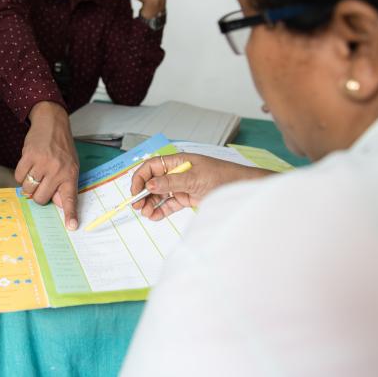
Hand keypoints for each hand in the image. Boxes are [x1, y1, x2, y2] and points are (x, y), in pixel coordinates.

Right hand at [14, 102, 79, 229]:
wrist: (52, 122)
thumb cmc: (61, 147)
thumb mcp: (70, 165)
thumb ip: (65, 185)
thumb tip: (59, 205)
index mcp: (70, 174)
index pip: (71, 198)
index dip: (70, 214)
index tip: (72, 227)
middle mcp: (58, 170)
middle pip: (41, 198)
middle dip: (37, 196)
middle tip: (40, 184)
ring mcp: (43, 163)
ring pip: (28, 189)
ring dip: (28, 184)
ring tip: (34, 172)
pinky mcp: (29, 156)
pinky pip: (18, 176)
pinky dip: (20, 174)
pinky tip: (28, 165)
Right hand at [130, 153, 271, 220]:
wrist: (242, 188)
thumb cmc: (222, 176)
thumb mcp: (194, 178)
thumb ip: (171, 182)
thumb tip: (150, 185)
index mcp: (177, 161)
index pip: (152, 166)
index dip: (141, 177)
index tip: (135, 191)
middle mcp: (177, 172)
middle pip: (153, 181)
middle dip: (143, 193)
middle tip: (137, 206)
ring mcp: (182, 186)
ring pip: (160, 194)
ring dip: (151, 203)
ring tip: (146, 214)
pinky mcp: (187, 198)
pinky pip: (170, 204)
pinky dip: (161, 210)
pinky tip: (154, 216)